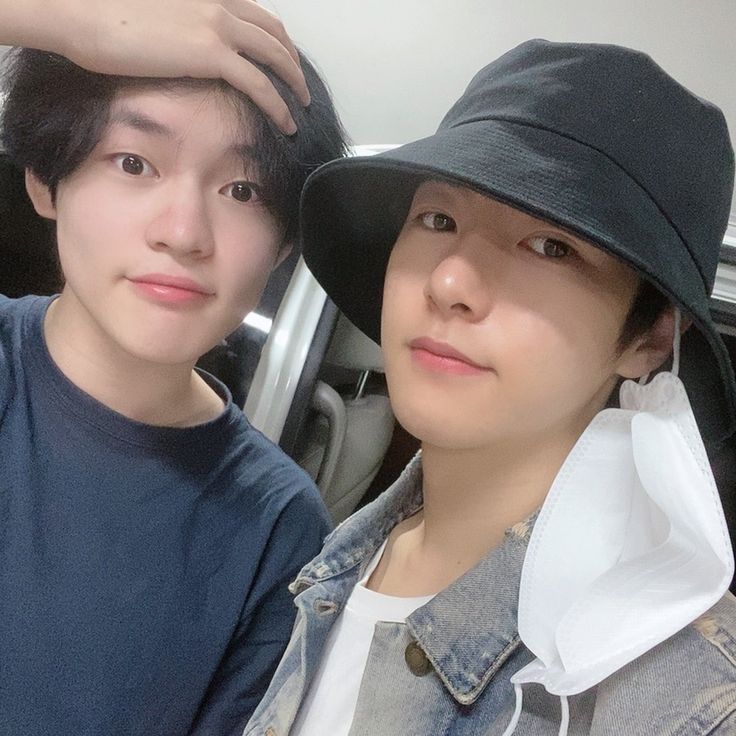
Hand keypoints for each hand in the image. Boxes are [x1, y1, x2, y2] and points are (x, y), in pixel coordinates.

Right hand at [42, 0, 307, 133]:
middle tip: (299, 84)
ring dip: (294, 83)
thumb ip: (178, 23)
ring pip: (274, 57)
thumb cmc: (104, 14)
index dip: (275, 39)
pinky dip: (278, 105)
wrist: (84, 13)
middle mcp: (218, 4)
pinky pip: (260, 84)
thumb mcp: (151, 12)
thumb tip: (182, 43)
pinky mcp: (212, 54)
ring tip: (301, 105)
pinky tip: (285, 123)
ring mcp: (217, 27)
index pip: (255, 14)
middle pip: (273, 34)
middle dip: (291, 61)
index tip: (282, 58)